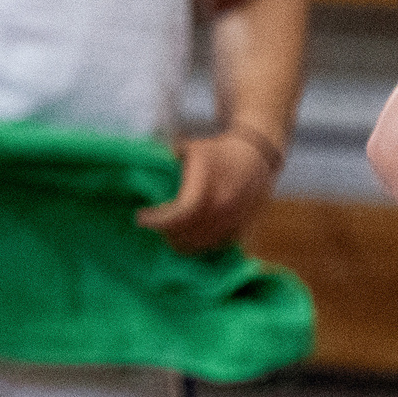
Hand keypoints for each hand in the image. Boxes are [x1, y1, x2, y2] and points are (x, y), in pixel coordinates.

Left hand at [137, 131, 278, 252]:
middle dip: (166, 232)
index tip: (140, 218)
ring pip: (201, 245)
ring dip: (181, 242)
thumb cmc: (218, 152)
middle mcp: (224, 206)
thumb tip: (140, 167)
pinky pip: (216, 247)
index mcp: (208, 186)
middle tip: (155, 224)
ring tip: (170, 231)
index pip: (180, 214)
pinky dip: (200, 245)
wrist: (257, 157)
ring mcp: (235, 220)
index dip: (157, 221)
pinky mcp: (243, 229)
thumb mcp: (190, 149)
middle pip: (187, 234)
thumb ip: (166, 160)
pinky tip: (189, 236)